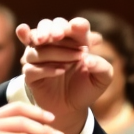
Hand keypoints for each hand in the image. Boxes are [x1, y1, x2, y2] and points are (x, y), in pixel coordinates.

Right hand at [16, 17, 112, 133]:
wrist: (73, 109)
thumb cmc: (87, 89)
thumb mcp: (102, 79)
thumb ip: (102, 67)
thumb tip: (88, 59)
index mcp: (72, 40)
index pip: (72, 26)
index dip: (75, 24)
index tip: (78, 27)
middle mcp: (53, 45)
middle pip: (45, 26)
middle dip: (49, 29)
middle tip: (58, 36)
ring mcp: (39, 59)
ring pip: (36, 47)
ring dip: (53, 52)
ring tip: (69, 64)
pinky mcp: (31, 76)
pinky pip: (31, 68)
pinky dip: (45, 68)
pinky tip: (60, 71)